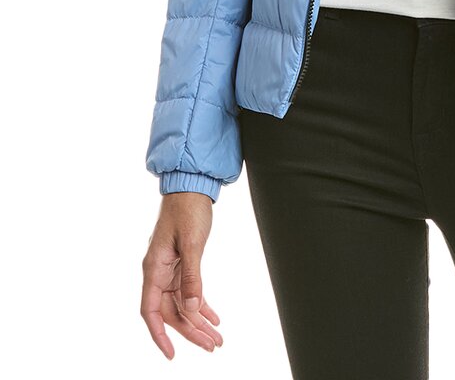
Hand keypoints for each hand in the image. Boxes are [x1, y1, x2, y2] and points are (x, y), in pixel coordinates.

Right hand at [141, 192, 223, 357]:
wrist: (191, 187)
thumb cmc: (187, 210)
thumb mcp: (191, 243)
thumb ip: (191, 276)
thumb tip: (192, 308)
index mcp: (154, 268)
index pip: (150, 310)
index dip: (159, 334)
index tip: (172, 354)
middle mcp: (158, 272)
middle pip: (171, 311)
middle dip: (190, 332)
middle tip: (212, 346)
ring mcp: (170, 269)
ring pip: (182, 304)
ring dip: (199, 321)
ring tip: (217, 338)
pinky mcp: (181, 263)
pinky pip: (189, 291)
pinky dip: (201, 305)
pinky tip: (214, 317)